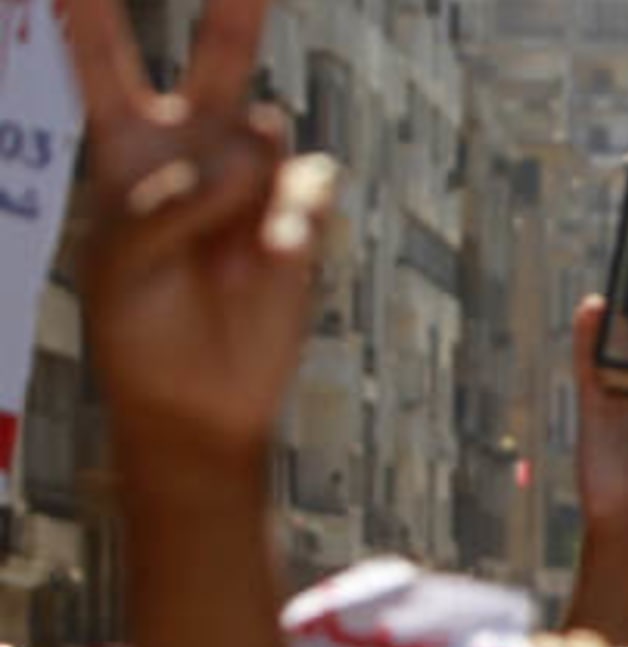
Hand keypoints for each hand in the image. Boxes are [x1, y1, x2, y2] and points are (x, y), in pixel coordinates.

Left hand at [73, 0, 336, 474]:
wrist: (198, 398)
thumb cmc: (139, 326)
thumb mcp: (119, 262)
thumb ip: (165, 198)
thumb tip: (246, 155)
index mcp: (124, 148)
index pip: (100, 60)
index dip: (89, 11)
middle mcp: (194, 148)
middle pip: (218, 55)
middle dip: (235, 7)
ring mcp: (254, 180)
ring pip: (265, 128)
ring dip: (243, 182)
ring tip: (227, 248)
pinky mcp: (301, 215)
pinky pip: (308, 187)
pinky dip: (290, 222)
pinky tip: (271, 261)